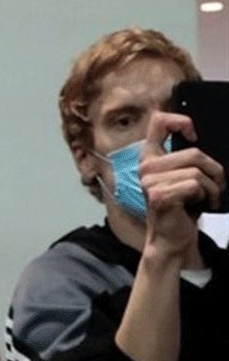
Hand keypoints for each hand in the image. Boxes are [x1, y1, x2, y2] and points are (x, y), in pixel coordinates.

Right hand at [139, 111, 224, 257]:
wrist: (172, 238)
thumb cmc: (180, 207)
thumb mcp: (181, 176)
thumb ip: (184, 157)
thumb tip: (197, 139)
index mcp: (150, 158)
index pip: (159, 122)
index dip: (181, 122)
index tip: (193, 136)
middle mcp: (146, 167)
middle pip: (194, 153)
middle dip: (213, 171)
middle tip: (212, 186)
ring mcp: (150, 182)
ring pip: (197, 172)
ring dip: (211, 188)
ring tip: (205, 199)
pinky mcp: (159, 196)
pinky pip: (195, 185)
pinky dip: (205, 197)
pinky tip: (198, 206)